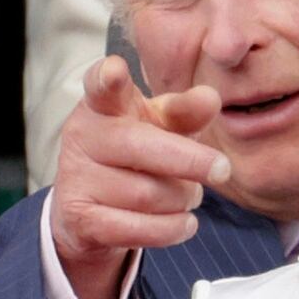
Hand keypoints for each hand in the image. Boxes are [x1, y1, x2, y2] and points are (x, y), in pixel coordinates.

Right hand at [51, 55, 230, 298]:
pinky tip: (186, 224)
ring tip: (190, 195)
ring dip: (183, 198)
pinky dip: (171, 229)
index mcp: (104, 104)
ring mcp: (75, 177)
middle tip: (224, 170)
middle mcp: (83, 135)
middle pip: (142, 147)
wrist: (92, 208)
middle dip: (190, 160)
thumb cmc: (138, 151)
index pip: (102, 85)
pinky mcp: (78, 218)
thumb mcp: (162, 125)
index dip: (108, 77)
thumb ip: (185, 111)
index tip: (115, 69)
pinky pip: (136, 229)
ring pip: (148, 194)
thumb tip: (211, 98)